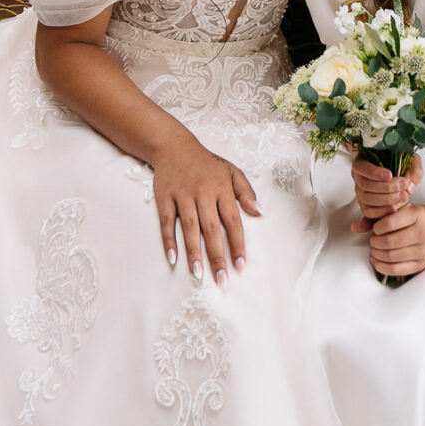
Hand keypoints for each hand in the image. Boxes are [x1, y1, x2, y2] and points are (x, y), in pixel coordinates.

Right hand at [152, 138, 258, 284]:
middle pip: (211, 228)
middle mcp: (203, 192)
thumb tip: (259, 212)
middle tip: (221, 279)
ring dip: (193, 252)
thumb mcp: (231, 171)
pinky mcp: (165, 197)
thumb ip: (246, 192)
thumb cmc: (206, 163)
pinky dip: (169, 240)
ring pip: (190, 227)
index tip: (240, 265)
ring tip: (198, 274)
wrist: (173, 145)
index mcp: (222, 188)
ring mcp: (183, 195)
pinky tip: (173, 258)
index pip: (233, 220)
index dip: (237, 244)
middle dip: (217, 255)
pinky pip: (167, 222)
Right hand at [350, 152, 419, 219]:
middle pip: (365, 185)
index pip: (362, 167)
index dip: (374, 173)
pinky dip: (381, 212)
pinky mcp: (365, 206)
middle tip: (403, 185)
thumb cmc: (403, 165)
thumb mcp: (411, 161)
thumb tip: (408, 185)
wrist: (403, 179)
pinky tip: (394, 208)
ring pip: (366, 199)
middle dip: (386, 187)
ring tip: (403, 196)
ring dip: (386, 199)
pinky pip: (368, 212)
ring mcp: (360, 192)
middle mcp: (358, 177)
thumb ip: (414, 169)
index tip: (390, 175)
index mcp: (363, 161)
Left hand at [357, 196, 424, 281]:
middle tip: (373, 240)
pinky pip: (397, 269)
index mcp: (417, 215)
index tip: (375, 229)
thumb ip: (378, 216)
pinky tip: (376, 261)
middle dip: (375, 242)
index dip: (376, 227)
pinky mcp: (422, 264)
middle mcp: (423, 232)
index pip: (389, 222)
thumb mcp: (402, 209)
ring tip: (375, 249)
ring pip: (391, 256)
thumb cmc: (417, 217)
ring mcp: (423, 250)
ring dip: (377, 254)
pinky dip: (382, 266)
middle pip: (389, 242)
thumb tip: (354, 227)